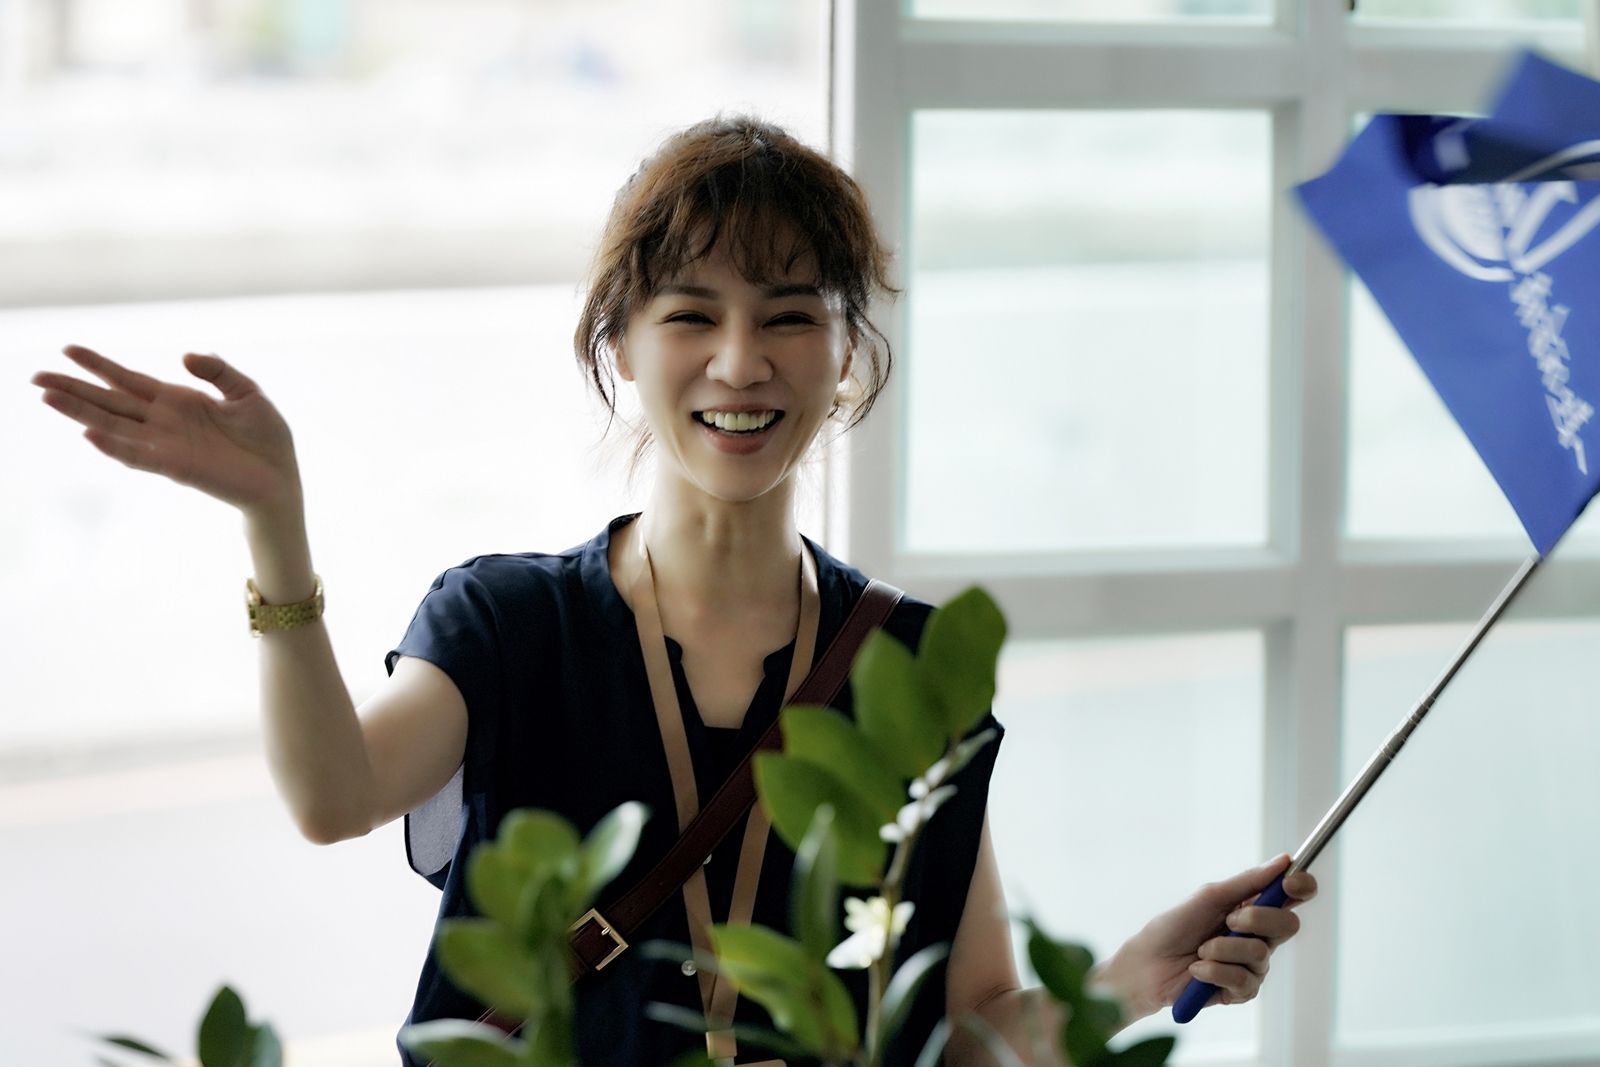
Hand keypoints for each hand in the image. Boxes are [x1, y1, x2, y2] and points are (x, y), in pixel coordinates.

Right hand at [32, 345, 300, 513]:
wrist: (282, 477)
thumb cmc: (267, 437)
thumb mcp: (247, 392)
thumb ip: (218, 370)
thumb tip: (183, 355)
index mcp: (177, 400)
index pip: (128, 379)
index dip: (99, 365)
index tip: (68, 349)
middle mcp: (163, 421)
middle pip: (109, 401)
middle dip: (73, 388)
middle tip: (35, 377)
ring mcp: (166, 444)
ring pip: (113, 426)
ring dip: (81, 413)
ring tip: (47, 398)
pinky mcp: (176, 466)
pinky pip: (138, 455)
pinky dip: (113, 445)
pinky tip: (88, 433)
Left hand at [1095, 854, 1317, 1022]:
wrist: (1147, 963)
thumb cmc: (1175, 926)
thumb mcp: (1209, 897)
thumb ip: (1247, 882)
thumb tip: (1284, 861)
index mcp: (1253, 909)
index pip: (1292, 897)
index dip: (1301, 887)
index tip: (1291, 883)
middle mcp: (1259, 937)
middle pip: (1288, 925)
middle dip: (1257, 919)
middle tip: (1229, 919)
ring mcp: (1253, 965)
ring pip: (1260, 953)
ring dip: (1223, 948)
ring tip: (1200, 950)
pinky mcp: (1242, 991)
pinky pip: (1243, 980)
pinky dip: (1214, 971)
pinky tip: (1197, 971)